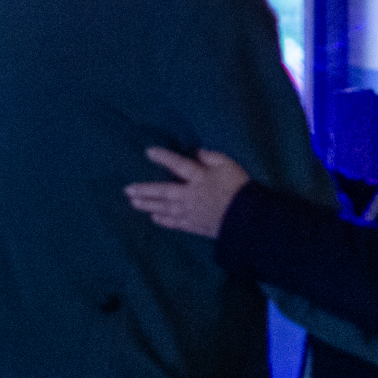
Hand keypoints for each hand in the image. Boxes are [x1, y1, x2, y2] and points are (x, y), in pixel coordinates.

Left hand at [124, 147, 251, 237]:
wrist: (249, 219)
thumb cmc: (240, 188)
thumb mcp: (229, 165)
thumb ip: (212, 157)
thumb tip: (196, 152)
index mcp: (200, 178)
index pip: (178, 165)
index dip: (163, 157)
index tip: (148, 152)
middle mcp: (190, 196)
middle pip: (163, 192)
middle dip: (145, 190)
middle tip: (128, 190)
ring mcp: (190, 213)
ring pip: (164, 208)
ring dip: (148, 205)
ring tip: (133, 203)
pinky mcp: (194, 226)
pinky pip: (175, 223)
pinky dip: (163, 221)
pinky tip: (153, 218)